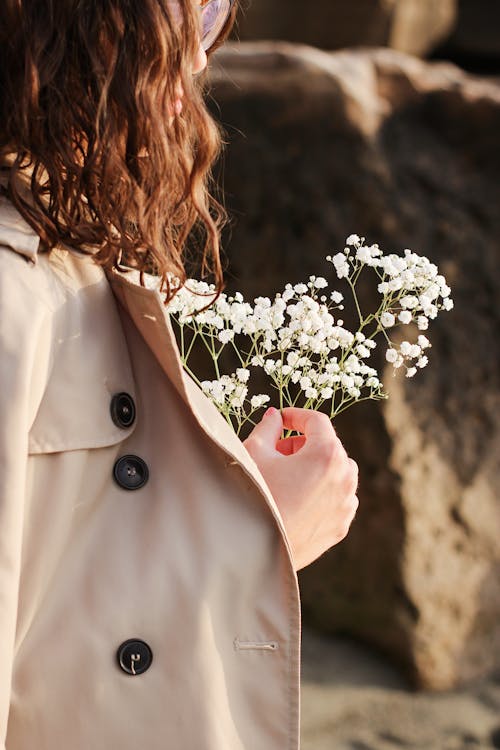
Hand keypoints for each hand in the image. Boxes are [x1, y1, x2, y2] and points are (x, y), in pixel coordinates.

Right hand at [243, 407, 358, 570]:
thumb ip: (268, 428)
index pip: (317, 421)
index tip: (281, 419)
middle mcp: (344, 477)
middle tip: (277, 450)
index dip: (296, 416)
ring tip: (286, 475)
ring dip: (316, 467)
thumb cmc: (251, 495)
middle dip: (304, 443)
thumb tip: (275, 417)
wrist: (250, 549)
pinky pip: (338, 498)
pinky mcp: (341, 526)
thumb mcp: (254, 453)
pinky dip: (322, 491)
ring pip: (337, 472)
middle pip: (329, 446)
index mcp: (327, 454)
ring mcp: (345, 504)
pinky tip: (296, 498)